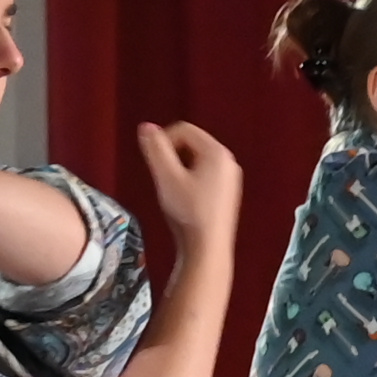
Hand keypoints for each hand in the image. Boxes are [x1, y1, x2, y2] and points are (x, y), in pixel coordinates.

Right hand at [134, 120, 240, 251]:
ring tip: (172, 190)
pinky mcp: (227, 193)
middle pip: (192, 143)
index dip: (163, 140)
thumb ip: (155, 149)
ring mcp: (230, 178)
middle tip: (162, 177)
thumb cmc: (188, 212)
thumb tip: (146, 127)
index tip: (153, 162)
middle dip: (172, 155)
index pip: (184, 129)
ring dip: (179, 169)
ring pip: (197, 160)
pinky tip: (184, 200)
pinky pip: (204, 174)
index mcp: (217, 152)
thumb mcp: (167, 177)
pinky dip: (189, 180)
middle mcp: (228, 161)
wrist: (208, 249)